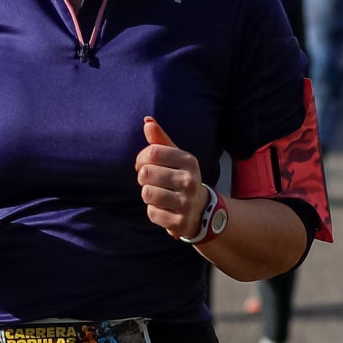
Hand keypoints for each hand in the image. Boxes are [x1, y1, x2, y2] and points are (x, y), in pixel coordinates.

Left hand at [135, 116, 206, 237]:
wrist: (202, 210)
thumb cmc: (181, 178)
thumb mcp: (176, 158)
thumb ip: (160, 139)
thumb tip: (147, 120)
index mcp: (188, 160)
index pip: (152, 152)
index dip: (141, 159)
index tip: (143, 164)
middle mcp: (190, 180)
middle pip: (146, 174)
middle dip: (143, 178)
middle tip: (151, 182)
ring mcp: (186, 202)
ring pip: (147, 194)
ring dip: (147, 195)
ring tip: (158, 195)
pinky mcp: (180, 222)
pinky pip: (152, 213)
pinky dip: (154, 212)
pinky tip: (164, 210)